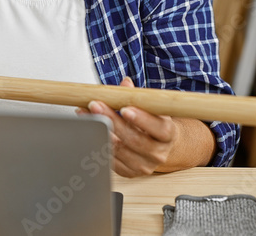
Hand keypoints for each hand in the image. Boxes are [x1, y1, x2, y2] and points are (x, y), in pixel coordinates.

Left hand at [77, 77, 202, 177]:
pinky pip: (111, 159)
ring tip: (87, 114)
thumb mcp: (151, 108)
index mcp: (168, 134)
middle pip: (134, 139)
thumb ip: (138, 96)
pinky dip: (98, 143)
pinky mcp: (129, 172)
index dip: (142, 119)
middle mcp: (158, 153)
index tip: (125, 109)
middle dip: (112, 121)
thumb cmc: (154, 124)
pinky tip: (90, 130)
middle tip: (96, 105)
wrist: (159, 146)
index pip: (158, 128)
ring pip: (119, 149)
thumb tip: (125, 83)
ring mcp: (144, 166)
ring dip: (100, 130)